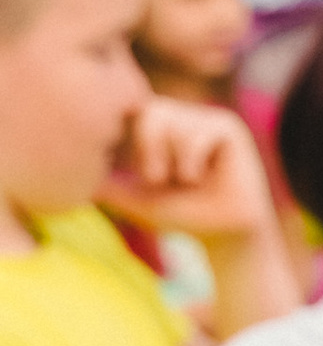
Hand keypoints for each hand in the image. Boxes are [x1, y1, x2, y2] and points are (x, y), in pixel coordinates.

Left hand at [101, 98, 274, 244]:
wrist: (223, 235)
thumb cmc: (182, 215)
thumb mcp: (135, 198)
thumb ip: (108, 184)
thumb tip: (71, 177)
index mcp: (160, 126)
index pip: (132, 111)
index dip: (129, 135)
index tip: (139, 168)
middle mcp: (184, 116)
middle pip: (150, 110)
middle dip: (148, 146)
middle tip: (155, 178)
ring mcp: (206, 119)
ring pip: (174, 122)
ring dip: (173, 160)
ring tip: (186, 180)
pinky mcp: (228, 128)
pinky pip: (197, 134)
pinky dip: (191, 162)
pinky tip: (202, 178)